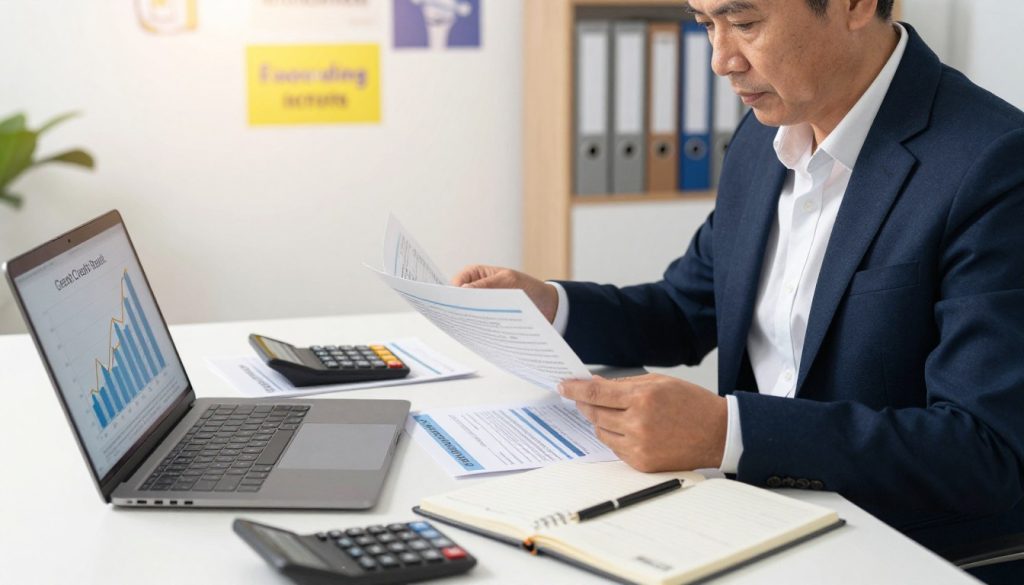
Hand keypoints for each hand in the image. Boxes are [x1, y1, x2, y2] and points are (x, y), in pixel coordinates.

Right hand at [451, 264, 559, 322]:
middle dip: (462, 310)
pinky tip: (486, 334)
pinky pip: (479, 324)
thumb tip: (463, 290)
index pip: (455, 284)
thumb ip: (487, 285)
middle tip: (466, 320)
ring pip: (468, 314)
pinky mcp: (487, 318)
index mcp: (475, 274)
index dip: (453, 296)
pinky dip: (482, 329)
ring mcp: (481, 304)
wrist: (547, 305)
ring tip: (478, 329)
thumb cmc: (529, 287)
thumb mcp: (509, 282)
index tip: (455, 306)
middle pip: (459, 301)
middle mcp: (475, 288)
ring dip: (472, 321)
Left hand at [559, 374, 727, 471]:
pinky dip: (614, 437)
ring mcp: (639, 446)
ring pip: (601, 432)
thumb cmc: (691, 404)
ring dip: (600, 421)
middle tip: (580, 398)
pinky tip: (627, 429)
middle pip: (594, 414)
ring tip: (616, 413)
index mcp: (643, 398)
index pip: (596, 394)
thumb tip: (594, 385)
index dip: (575, 389)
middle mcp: (638, 423)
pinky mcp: (642, 463)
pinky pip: (614, 448)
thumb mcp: (659, 382)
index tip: (563, 386)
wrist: (717, 434)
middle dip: (584, 404)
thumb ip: (624, 384)